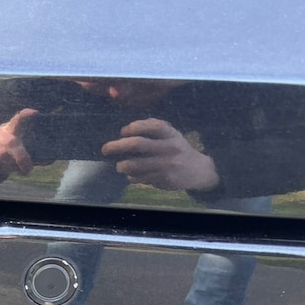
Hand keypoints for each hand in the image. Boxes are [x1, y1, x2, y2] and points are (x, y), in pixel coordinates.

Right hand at [0, 108, 37, 178]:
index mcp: (7, 130)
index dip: (25, 116)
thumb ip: (20, 158)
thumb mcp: (13, 155)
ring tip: (4, 168)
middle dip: (20, 158)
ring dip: (5, 166)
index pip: (17, 120)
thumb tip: (25, 168)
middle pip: (10, 142)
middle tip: (25, 170)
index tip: (35, 113)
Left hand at [101, 119, 219, 191]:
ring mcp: (166, 164)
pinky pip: (139, 178)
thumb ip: (153, 131)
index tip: (123, 131)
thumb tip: (124, 132)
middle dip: (117, 146)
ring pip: (134, 164)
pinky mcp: (163, 179)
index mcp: (171, 134)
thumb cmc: (178, 150)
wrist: (199, 171)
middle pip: (138, 144)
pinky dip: (131, 177)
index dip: (134, 127)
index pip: (151, 125)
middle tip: (105, 149)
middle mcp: (169, 147)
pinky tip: (132, 175)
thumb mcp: (171, 136)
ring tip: (120, 166)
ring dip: (122, 165)